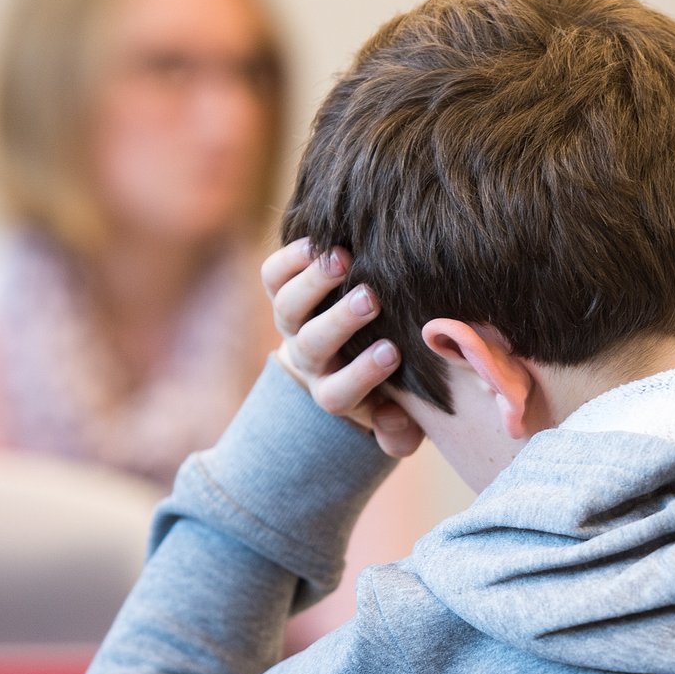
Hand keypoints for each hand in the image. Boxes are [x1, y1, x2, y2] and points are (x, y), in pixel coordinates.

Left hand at [260, 238, 424, 457]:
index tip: (393, 352)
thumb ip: (401, 431)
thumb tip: (395, 419)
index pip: (339, 394)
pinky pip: (273, 275)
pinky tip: (321, 242)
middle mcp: (310, 358)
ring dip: (314, 282)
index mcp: (336, 392)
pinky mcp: (282, 290)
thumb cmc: (387, 379)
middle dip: (339, 322)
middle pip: (312, 345)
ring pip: (288, 307)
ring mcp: (293, 322)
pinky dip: (291, 257)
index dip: (362, 375)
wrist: (351, 343)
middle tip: (369, 299)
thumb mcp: (400, 412)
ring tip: (344, 259)